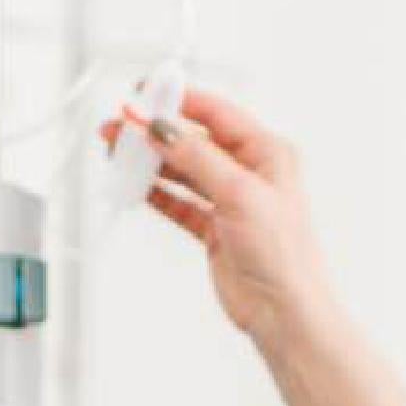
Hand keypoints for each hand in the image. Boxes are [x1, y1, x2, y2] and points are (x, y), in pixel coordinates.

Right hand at [98, 87, 346, 349]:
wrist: (284, 311)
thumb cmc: (285, 256)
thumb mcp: (240, 194)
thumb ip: (198, 158)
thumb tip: (166, 129)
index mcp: (267, 153)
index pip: (216, 114)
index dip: (179, 101)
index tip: (148, 94)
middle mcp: (249, 173)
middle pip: (194, 141)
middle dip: (157, 133)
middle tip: (123, 127)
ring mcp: (230, 201)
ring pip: (183, 171)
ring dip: (152, 163)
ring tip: (120, 154)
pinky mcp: (214, 228)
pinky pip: (179, 202)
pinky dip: (157, 193)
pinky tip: (137, 185)